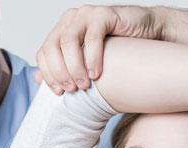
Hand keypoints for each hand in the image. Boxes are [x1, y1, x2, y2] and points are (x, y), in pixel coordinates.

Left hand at [35, 5, 162, 94]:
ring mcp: (86, 14)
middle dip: (59, 71)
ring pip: (68, 41)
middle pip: (52, 46)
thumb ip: (63, 67)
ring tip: (84, 85)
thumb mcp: (85, 62)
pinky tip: (97, 74)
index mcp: (61, 30)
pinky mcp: (103, 13)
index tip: (58, 92)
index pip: (43, 52)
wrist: (149, 33)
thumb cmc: (119, 50)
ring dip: (74, 67)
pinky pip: (92, 37)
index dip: (47, 74)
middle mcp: (70, 20)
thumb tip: (37, 79)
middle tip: (71, 90)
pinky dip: (92, 58)